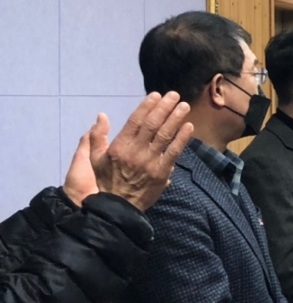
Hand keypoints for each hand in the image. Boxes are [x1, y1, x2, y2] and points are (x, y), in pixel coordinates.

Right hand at [70, 92, 193, 210]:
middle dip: (164, 107)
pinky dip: (182, 138)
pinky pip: (174, 152)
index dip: (147, 106)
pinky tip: (188, 126)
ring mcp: (149, 161)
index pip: (135, 121)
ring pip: (164, 135)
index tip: (156, 95)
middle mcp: (135, 151)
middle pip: (152, 124)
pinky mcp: (161, 172)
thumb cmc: (106, 180)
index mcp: (119, 146)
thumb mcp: (94, 158)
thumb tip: (101, 115)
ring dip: (175, 118)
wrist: (117, 206)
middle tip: (174, 95)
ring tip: (184, 106)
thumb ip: (96, 136)